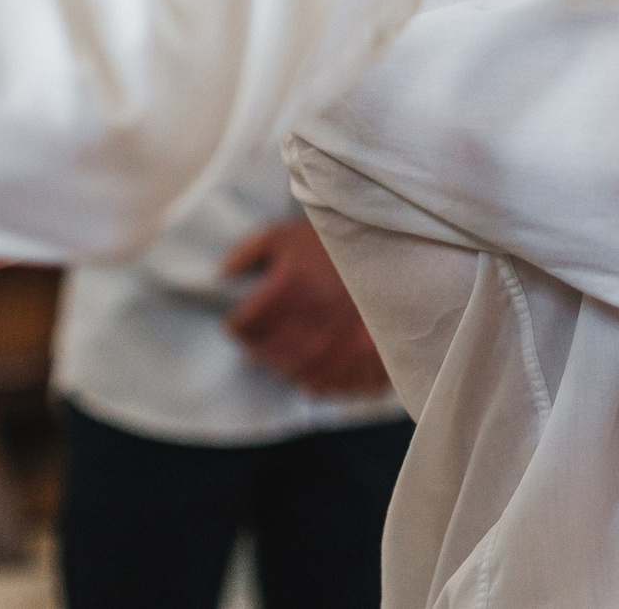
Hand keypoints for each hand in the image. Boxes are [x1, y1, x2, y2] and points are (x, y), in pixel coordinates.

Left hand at [220, 218, 387, 396]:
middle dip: (260, 349)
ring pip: (301, 373)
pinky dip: (325, 383)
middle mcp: (314, 321)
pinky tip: (318, 374)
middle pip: (270, 355)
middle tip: (262, 343)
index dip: (237, 325)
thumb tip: (222, 276)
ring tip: (289, 356)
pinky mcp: (373, 357)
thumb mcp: (288, 233)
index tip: (240, 323)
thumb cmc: (336, 240)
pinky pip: (339, 385)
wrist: (397, 243)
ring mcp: (345, 343)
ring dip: (289, 367)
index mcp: (290, 289)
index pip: (246, 326)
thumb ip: (249, 253)